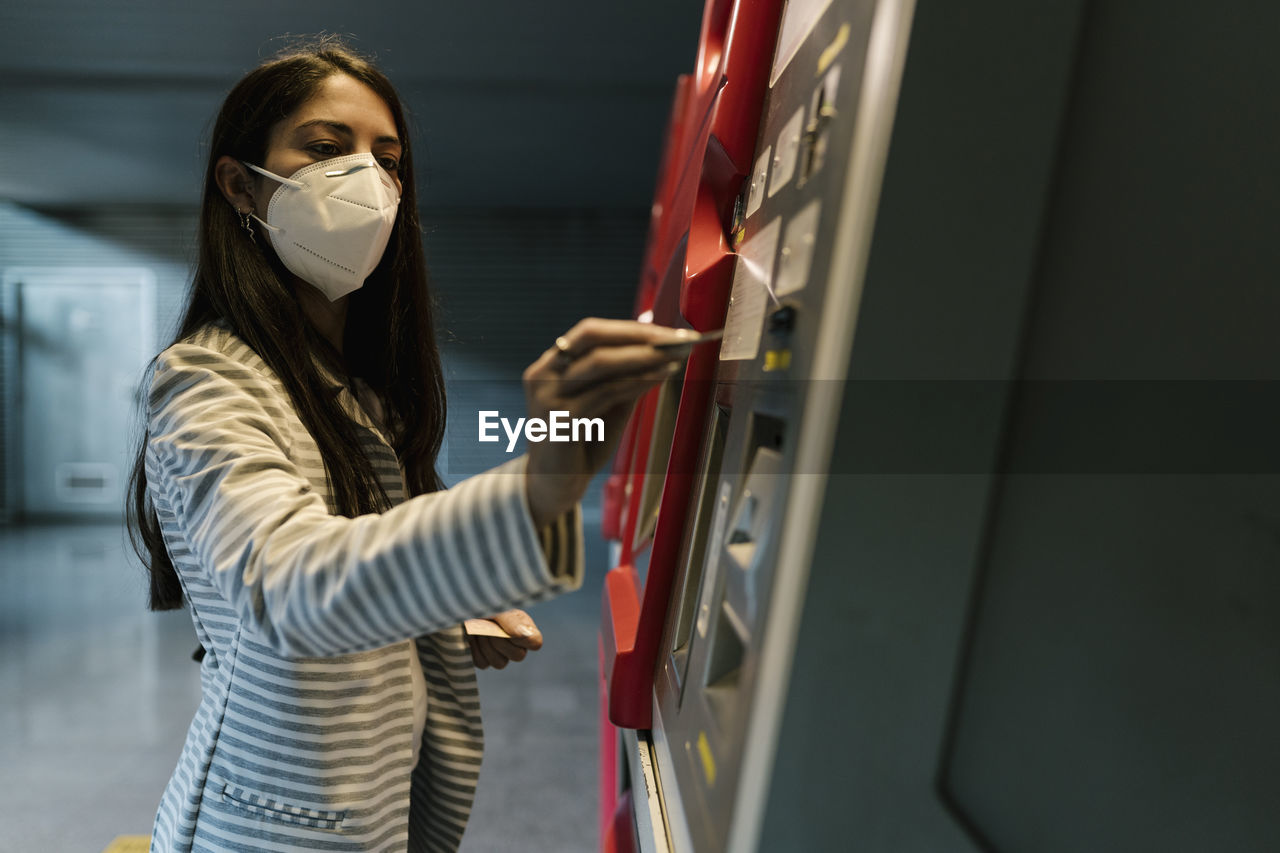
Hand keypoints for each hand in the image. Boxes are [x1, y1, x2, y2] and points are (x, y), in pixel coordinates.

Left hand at [465, 609, 543, 669]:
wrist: (457, 606)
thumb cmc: (479, 603)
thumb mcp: (496, 607)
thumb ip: (511, 621)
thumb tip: (527, 636)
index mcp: (522, 624)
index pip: (535, 643)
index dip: (523, 640)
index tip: (508, 630)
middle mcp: (513, 640)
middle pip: (518, 656)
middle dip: (500, 642)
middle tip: (488, 627)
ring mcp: (498, 651)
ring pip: (500, 663)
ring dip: (486, 646)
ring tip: (478, 630)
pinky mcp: (482, 658)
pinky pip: (483, 663)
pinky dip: (475, 650)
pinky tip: (471, 637)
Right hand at [522, 318, 693, 526]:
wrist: (554, 485)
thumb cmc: (582, 443)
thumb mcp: (606, 404)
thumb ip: (625, 378)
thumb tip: (662, 351)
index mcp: (551, 365)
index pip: (591, 332)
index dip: (631, 328)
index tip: (668, 332)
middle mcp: (543, 374)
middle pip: (592, 337)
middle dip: (639, 335)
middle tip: (676, 339)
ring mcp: (548, 396)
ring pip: (601, 363)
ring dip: (644, 356)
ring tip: (675, 356)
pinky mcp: (560, 420)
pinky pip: (606, 392)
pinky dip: (637, 382)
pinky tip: (660, 377)